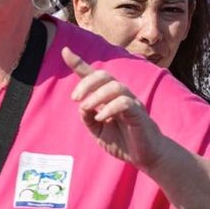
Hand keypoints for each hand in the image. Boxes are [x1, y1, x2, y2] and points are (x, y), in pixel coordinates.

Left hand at [63, 48, 170, 169]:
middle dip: (86, 83)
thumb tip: (81, 107)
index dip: (79, 63)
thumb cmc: (124, 143)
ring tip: (87, 109)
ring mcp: (131, 103)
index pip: (94, 76)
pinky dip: (109, 108)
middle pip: (104, 75)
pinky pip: (124, 102)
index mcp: (109, 98)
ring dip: (96, 96)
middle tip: (75, 99)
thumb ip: (88, 119)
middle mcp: (121, 96)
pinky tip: (101, 118)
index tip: (65, 51)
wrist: (145, 157)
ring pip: (115, 86)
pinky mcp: (139, 113)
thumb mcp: (98, 132)